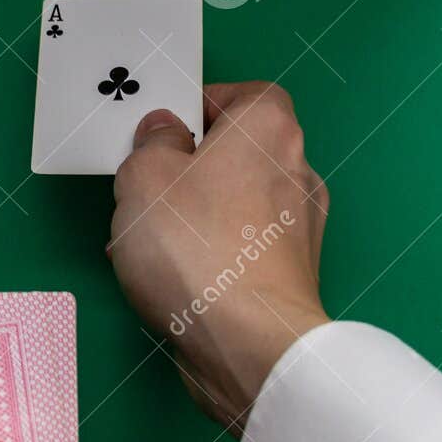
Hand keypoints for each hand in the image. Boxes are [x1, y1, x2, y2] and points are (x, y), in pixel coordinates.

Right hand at [109, 82, 329, 431]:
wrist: (251, 347)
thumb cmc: (196, 248)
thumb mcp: (144, 178)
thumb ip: (151, 144)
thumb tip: (166, 133)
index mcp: (269, 129)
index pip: (247, 95)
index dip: (203, 106)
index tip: (164, 130)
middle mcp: (296, 171)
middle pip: (239, 152)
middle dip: (190, 167)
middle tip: (145, 188)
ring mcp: (300, 229)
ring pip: (236, 205)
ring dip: (192, 216)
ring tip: (141, 244)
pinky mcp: (291, 277)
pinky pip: (242, 249)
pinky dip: (210, 255)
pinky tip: (167, 279)